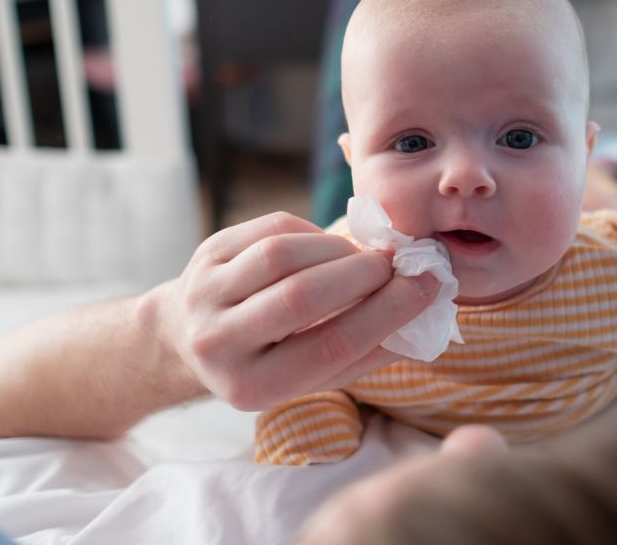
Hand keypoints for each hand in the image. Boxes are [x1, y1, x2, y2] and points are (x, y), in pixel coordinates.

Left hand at [146, 212, 438, 410]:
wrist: (190, 336)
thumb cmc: (270, 358)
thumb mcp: (313, 375)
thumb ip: (366, 352)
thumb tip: (426, 314)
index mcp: (252, 387)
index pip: (331, 346)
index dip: (386, 313)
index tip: (426, 286)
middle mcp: (219, 343)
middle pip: (302, 298)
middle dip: (362, 274)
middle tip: (395, 265)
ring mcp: (205, 294)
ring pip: (282, 256)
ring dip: (339, 250)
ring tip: (363, 258)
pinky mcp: (206, 253)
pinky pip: (271, 230)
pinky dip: (312, 235)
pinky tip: (327, 249)